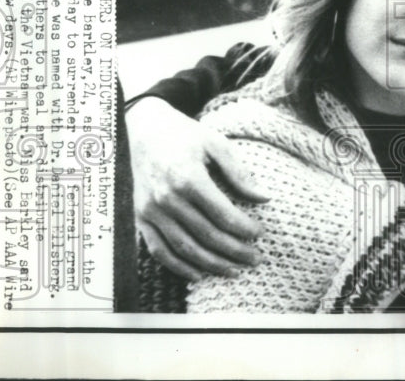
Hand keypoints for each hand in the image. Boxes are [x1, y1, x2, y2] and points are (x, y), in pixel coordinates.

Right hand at [127, 97, 270, 279]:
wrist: (140, 130)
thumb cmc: (182, 135)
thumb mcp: (215, 144)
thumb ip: (239, 173)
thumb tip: (265, 198)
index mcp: (188, 178)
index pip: (223, 215)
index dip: (245, 229)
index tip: (260, 234)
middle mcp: (167, 199)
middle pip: (207, 236)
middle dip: (235, 251)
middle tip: (256, 259)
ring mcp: (151, 211)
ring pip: (185, 249)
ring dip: (212, 264)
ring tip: (234, 270)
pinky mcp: (140, 219)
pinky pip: (158, 251)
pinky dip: (179, 267)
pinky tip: (199, 274)